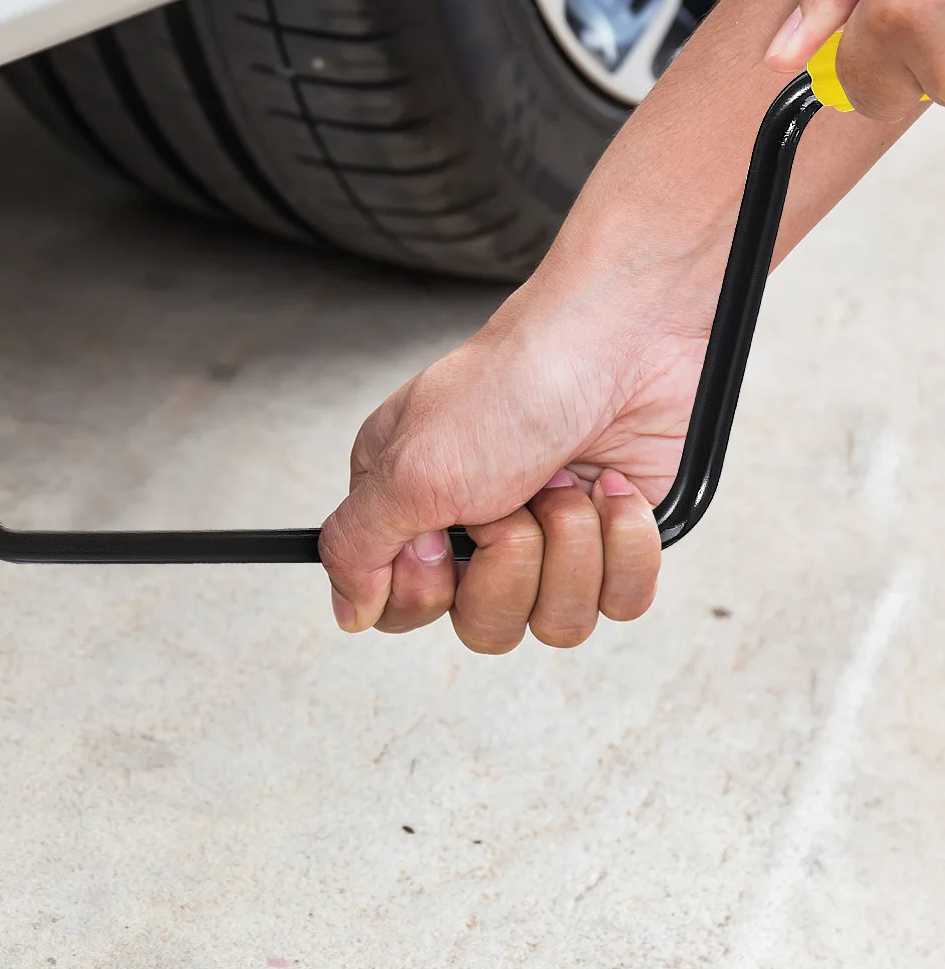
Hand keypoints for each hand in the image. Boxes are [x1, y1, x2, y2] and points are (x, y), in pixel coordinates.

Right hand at [319, 268, 685, 651]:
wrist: (621, 342)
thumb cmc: (511, 385)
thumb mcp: (410, 470)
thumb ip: (357, 547)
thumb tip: (344, 609)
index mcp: (408, 504)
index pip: (400, 608)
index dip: (427, 591)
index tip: (442, 538)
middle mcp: (474, 527)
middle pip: (482, 626)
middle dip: (509, 566)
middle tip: (510, 500)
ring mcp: (547, 538)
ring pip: (556, 624)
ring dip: (570, 548)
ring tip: (565, 483)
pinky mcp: (613, 540)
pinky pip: (620, 602)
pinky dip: (623, 546)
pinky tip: (612, 489)